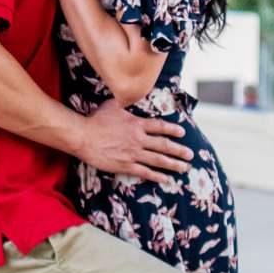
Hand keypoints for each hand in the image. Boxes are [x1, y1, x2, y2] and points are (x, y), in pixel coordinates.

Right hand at [75, 105, 194, 186]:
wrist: (83, 137)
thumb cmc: (96, 120)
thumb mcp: (113, 105)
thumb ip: (126, 101)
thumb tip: (131, 93)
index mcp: (137, 124)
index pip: (160, 127)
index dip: (173, 130)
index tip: (182, 133)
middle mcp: (138, 139)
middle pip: (164, 145)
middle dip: (179, 150)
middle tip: (191, 155)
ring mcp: (133, 153)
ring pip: (158, 160)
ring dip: (173, 164)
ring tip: (184, 168)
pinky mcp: (125, 165)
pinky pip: (145, 172)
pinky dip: (157, 176)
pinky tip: (166, 179)